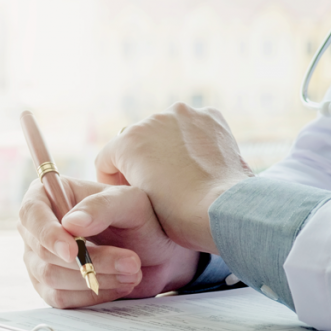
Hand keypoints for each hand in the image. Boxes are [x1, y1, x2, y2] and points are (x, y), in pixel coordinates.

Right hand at [18, 176, 199, 308]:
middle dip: (89, 261)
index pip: (31, 214)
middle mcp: (37, 228)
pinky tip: (118, 284)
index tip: (73, 252)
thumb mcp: (130, 203)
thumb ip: (101, 207)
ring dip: (95, 278)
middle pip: (42, 251)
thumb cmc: (141, 219)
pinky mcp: (50, 286)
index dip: (48, 234)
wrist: (156, 253)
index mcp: (48, 195)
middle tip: (131, 262)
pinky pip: (59, 298)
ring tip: (132, 271)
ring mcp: (39, 259)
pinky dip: (91, 295)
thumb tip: (70, 224)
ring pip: (51, 277)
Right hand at [95, 103, 253, 253]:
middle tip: (158, 187)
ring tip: (183, 175)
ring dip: (168, 147)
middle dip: (143, 160)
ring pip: (166, 130)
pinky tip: (201, 163)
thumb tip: (136, 170)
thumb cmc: (178, 216)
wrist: (223, 211)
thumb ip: (128, 180)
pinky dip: (194, 140)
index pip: (107, 159)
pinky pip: (192, 126)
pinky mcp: (210, 116)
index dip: (114, 181)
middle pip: (137, 141)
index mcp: (127, 141)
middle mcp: (151, 119)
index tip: (128, 195)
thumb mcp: (136, 202)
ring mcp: (183, 115)